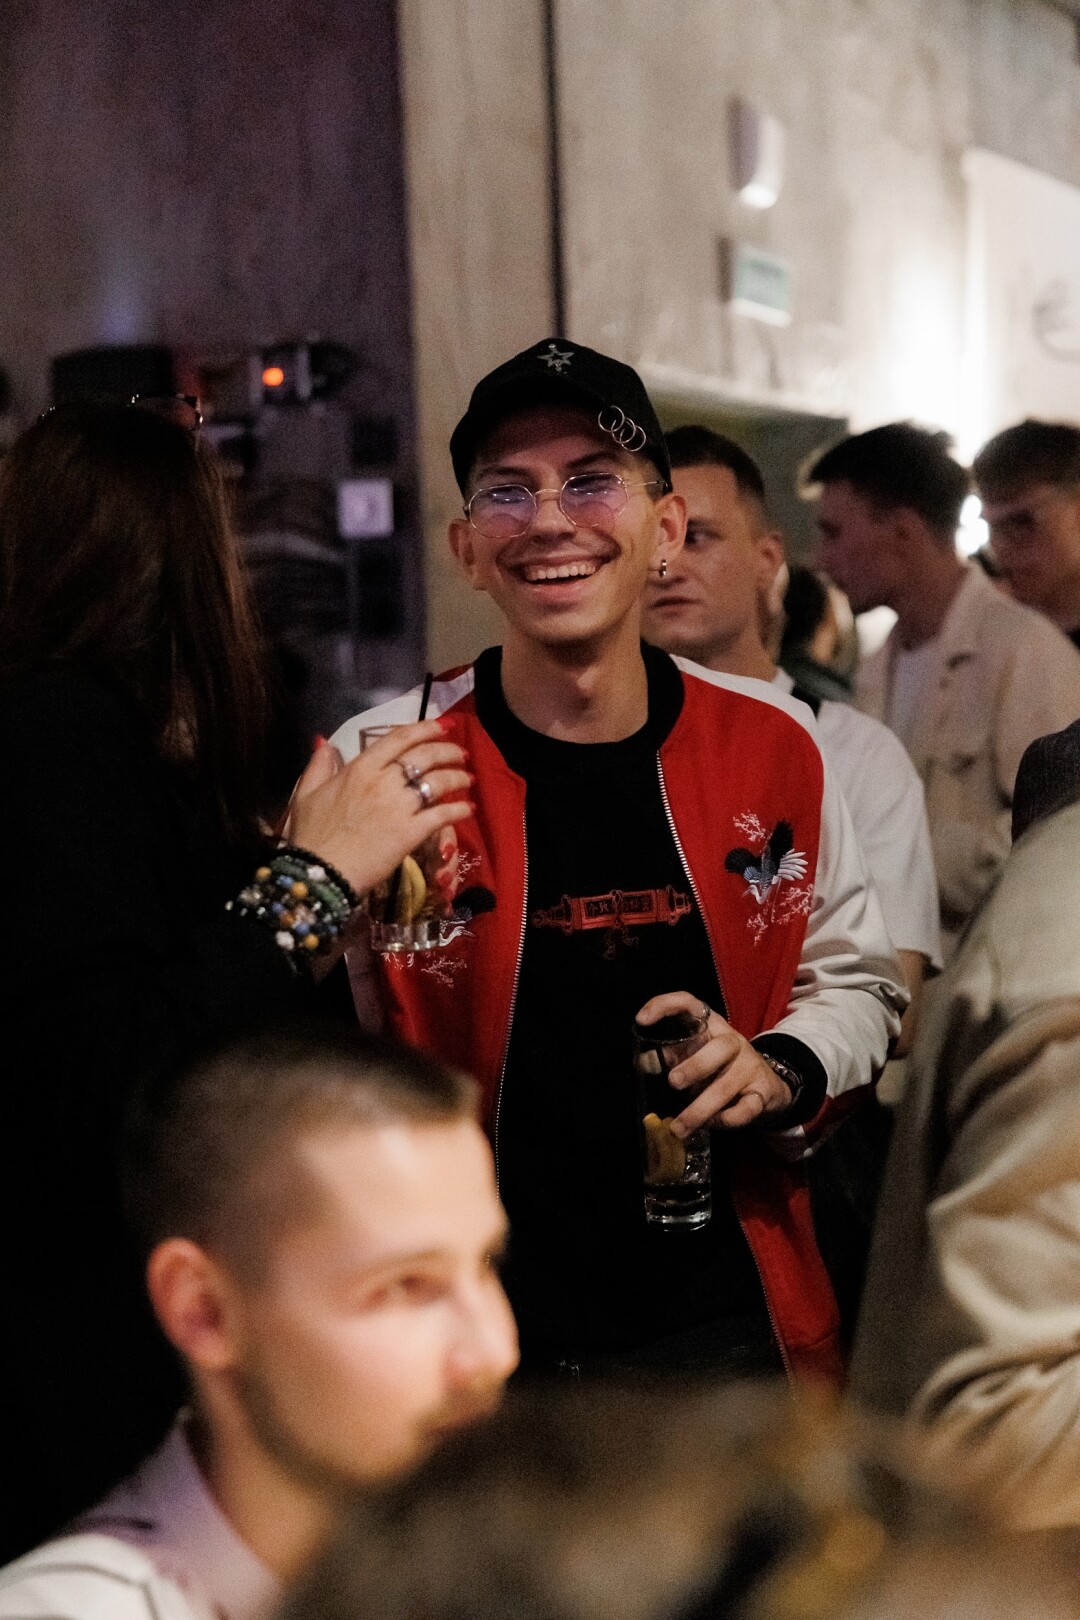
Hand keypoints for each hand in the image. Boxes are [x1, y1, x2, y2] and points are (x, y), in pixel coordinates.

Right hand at [285, 721, 472, 897]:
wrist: (320, 873)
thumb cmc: (311, 836)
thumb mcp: (306, 793)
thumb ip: (318, 765)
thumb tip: (325, 743)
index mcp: (360, 768)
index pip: (399, 738)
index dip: (426, 728)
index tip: (443, 726)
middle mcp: (383, 781)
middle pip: (425, 755)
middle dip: (448, 750)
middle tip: (461, 753)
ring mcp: (399, 807)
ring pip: (438, 782)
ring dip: (458, 777)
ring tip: (468, 779)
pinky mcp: (411, 832)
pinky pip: (443, 815)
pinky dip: (459, 810)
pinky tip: (468, 810)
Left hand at [635, 991, 794, 1136]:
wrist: (768, 1086)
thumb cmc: (722, 1067)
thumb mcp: (697, 1055)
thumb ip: (671, 1056)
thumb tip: (642, 1062)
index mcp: (712, 1027)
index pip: (690, 1003)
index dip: (665, 1005)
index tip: (642, 1019)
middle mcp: (733, 1042)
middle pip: (719, 1048)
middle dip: (695, 1067)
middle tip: (673, 1083)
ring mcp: (750, 1067)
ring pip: (726, 1086)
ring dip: (699, 1110)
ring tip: (678, 1128)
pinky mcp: (762, 1092)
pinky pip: (746, 1108)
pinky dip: (727, 1120)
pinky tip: (711, 1125)